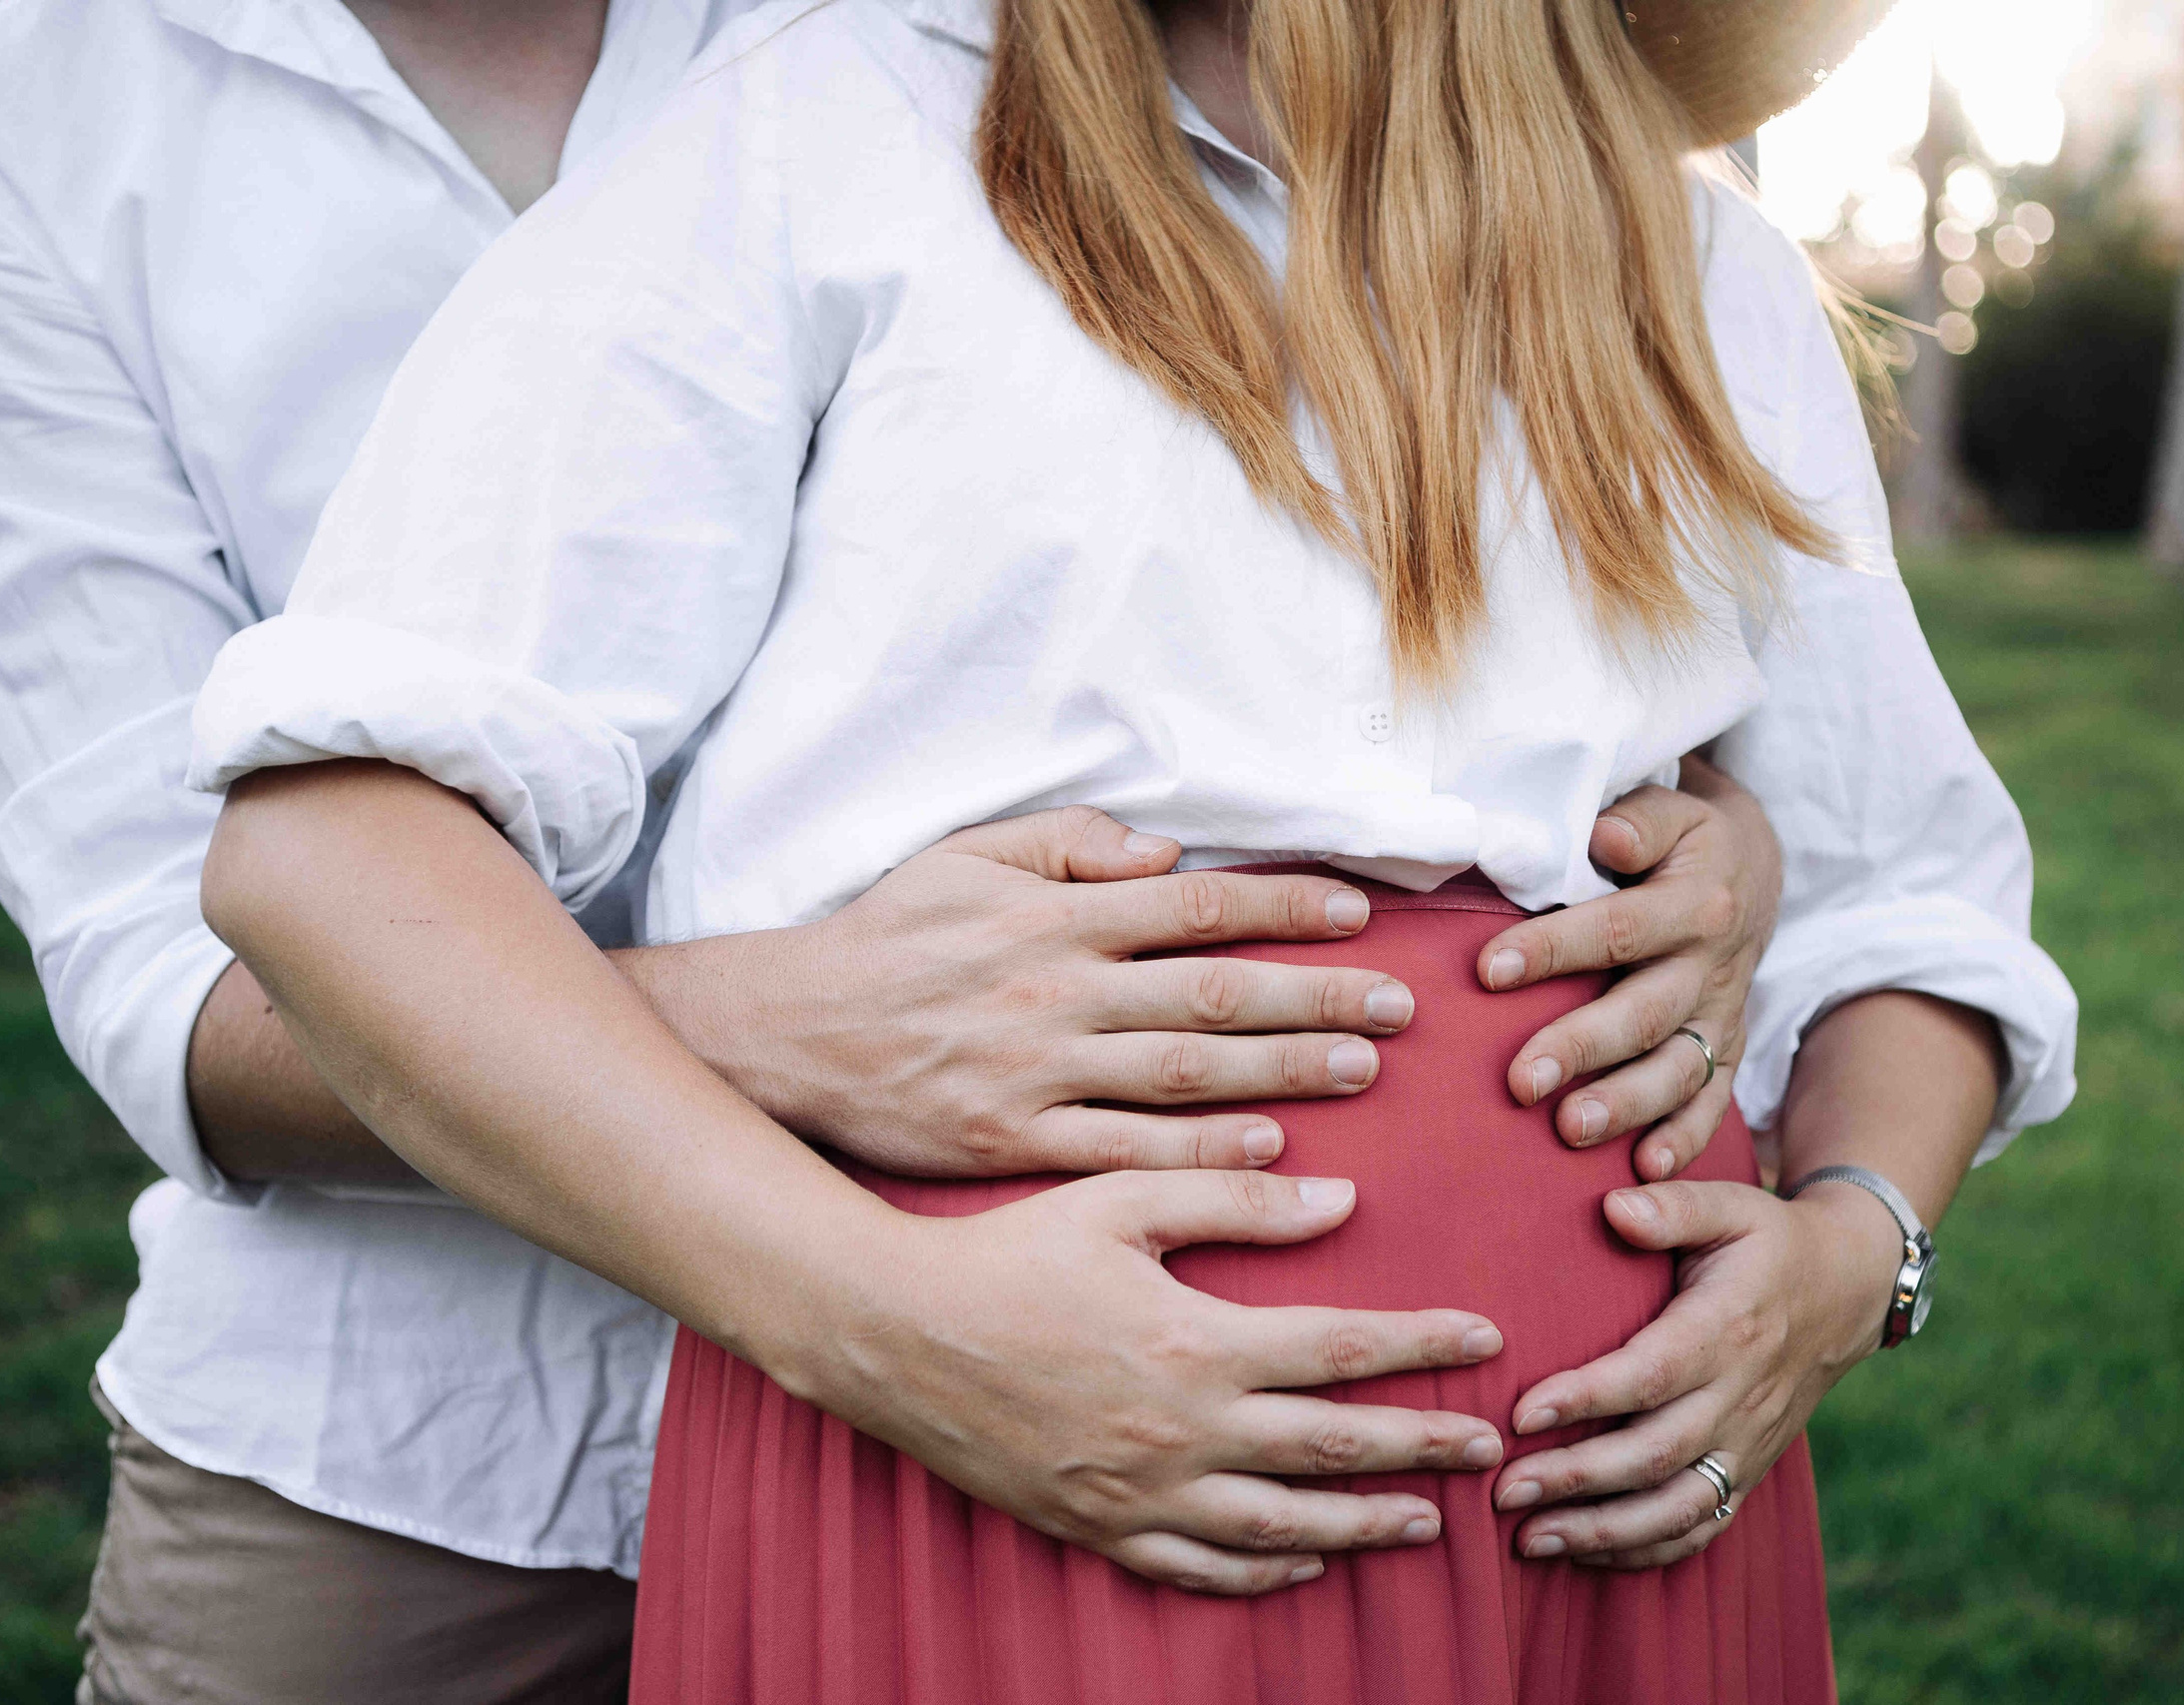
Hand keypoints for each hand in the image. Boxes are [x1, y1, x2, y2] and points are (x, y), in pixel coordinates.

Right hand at [640, 807, 1413, 1177]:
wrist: (785, 1034)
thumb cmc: (885, 939)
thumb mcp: (965, 857)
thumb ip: (1067, 841)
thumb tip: (1165, 848)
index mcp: (1052, 915)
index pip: (1192, 905)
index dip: (1282, 907)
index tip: (1358, 914)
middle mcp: (1056, 989)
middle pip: (1210, 992)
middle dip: (1314, 995)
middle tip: (1398, 1004)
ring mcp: (1037, 1070)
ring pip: (1183, 1071)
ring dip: (1282, 1069)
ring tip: (1362, 1066)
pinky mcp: (1014, 1141)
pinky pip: (1123, 1150)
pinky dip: (1199, 1152)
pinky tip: (1268, 1150)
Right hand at [810, 1168, 1508, 1594]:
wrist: (896, 1333)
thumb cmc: (1009, 1251)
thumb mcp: (1121, 1200)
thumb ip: (1234, 1199)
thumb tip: (1343, 1202)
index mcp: (1197, 1342)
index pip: (1342, 1349)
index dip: (1424, 1345)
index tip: (1487, 1335)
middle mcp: (1183, 1431)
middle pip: (1334, 1448)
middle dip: (1423, 1447)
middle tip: (1492, 1447)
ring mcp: (1140, 1492)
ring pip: (1282, 1527)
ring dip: (1364, 1524)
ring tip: (1428, 1519)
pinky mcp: (1097, 1528)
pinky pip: (1199, 1568)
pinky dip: (1264, 1576)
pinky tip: (1305, 1566)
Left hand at [1477, 755, 1779, 1179]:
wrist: (1754, 870)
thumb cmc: (1684, 838)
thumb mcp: (1672, 807)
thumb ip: (1637, 821)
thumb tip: (1604, 839)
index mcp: (1696, 901)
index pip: (1619, 929)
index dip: (1553, 950)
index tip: (1488, 971)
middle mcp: (1714, 965)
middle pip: (1645, 1013)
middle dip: (1582, 1048)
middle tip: (1519, 1081)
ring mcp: (1723, 1015)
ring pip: (1678, 1069)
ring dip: (1625, 1105)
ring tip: (1569, 1129)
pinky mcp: (1727, 1049)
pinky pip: (1712, 1102)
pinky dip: (1685, 1140)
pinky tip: (1644, 1170)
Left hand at [1486, 1177, 1898, 1567]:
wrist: (1847, 1293)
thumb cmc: (1769, 1243)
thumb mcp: (1733, 1206)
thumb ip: (1674, 1207)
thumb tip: (1613, 1208)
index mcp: (1728, 1330)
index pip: (1651, 1375)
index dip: (1586, 1399)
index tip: (1520, 1415)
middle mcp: (1740, 1397)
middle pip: (1654, 1454)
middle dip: (1575, 1479)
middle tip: (1502, 1490)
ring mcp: (1747, 1443)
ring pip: (1677, 1507)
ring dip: (1602, 1531)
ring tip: (1529, 1540)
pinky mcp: (1749, 1471)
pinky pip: (1701, 1527)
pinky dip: (1644, 1552)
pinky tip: (1583, 1553)